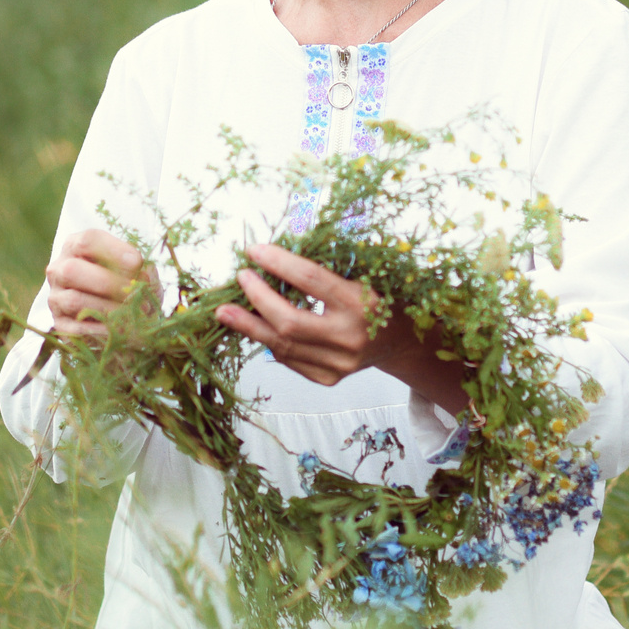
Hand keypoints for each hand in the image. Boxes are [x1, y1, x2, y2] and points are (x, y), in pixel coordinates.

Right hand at [42, 228, 156, 340]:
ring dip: (107, 309)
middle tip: (134, 293)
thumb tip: (142, 275)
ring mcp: (55, 297)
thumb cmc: (127, 284)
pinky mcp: (59, 324)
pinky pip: (75, 328)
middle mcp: (59, 269)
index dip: (113, 250)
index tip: (136, 263)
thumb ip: (141, 269)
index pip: (87, 240)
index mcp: (76, 246)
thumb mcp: (137, 271)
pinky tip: (119, 330)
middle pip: (72, 269)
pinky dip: (101, 330)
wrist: (118, 316)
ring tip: (132, 315)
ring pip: (74, 300)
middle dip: (106, 282)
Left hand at [218, 244, 468, 414]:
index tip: (254, 250)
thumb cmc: (379, 297)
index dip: (279, 263)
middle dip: (257, 298)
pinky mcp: (329, 378)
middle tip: (240, 278)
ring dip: (250, 325)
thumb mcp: (362, 273)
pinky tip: (255, 326)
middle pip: (289, 321)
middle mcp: (351, 337)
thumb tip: (272, 254)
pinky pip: (288, 360)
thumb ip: (324, 266)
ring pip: (282, 346)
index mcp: (363, 303)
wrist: (403, 340)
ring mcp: (340, 364)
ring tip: (225, 311)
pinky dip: (269, 341)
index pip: (311, 280)